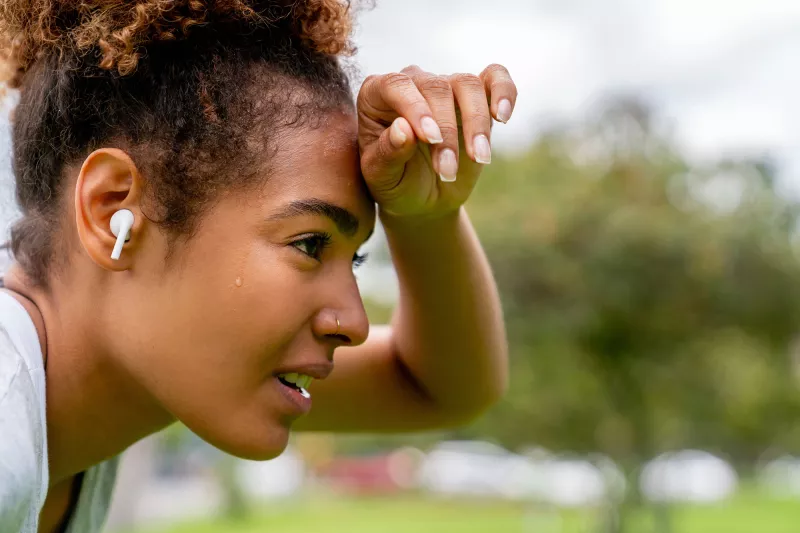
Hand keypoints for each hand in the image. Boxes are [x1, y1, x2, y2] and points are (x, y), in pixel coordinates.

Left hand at [357, 64, 517, 219]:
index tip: (430, 138)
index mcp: (377, 95)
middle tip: (447, 171)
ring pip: (467, 84)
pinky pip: (495, 77)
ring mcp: (445, 87)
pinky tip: (503, 116)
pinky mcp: (477, 97)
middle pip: (436, 88)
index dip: (416, 108)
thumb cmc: (394, 183)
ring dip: (476, 123)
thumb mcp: (381, 177)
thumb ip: (388, 153)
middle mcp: (412, 83)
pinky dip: (504, 91)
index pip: (396, 86)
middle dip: (447, 132)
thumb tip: (404, 128)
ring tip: (479, 158)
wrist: (421, 198)